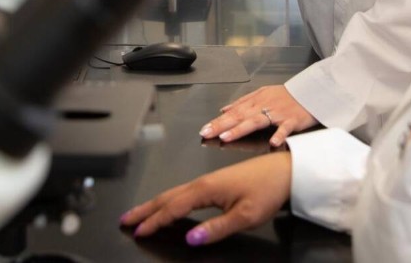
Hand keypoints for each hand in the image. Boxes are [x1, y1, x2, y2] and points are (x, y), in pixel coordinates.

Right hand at [120, 152, 291, 245]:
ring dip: (154, 204)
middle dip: (144, 209)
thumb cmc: (267, 190)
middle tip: (125, 219)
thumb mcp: (244, 216)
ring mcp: (208, 181)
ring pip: (173, 193)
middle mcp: (202, 183)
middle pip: (166, 197)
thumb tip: (190, 239)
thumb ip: (215, 229)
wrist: (284, 171)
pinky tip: (168, 205)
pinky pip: (184, 192)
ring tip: (139, 213)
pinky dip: (169, 200)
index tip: (138, 232)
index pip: (172, 208)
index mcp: (206, 189)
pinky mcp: (215, 182)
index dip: (154, 222)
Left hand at [199, 85, 315, 146]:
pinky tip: (273, 143)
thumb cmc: (286, 96)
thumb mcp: (262, 94)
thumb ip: (243, 102)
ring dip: (241, 129)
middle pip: (240, 116)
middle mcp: (264, 106)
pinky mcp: (292, 120)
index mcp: (256, 101)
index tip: (204, 129)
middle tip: (206, 133)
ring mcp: (278, 114)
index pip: (233, 112)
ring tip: (227, 137)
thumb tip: (223, 109)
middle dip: (221, 125)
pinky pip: (285, 128)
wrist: (310, 92)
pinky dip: (280, 135)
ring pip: (257, 121)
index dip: (217, 121)